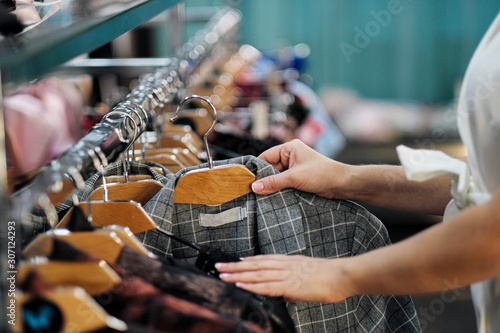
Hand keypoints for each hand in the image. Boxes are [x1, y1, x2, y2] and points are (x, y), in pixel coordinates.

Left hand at [216, 255, 351, 303]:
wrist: (342, 275)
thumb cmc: (330, 275)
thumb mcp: (309, 273)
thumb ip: (294, 281)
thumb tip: (285, 292)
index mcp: (290, 261)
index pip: (264, 259)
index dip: (248, 261)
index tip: (235, 261)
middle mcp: (285, 265)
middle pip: (255, 265)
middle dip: (235, 266)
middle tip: (219, 267)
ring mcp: (286, 274)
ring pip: (256, 273)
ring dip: (238, 274)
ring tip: (223, 275)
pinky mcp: (290, 285)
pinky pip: (267, 285)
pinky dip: (252, 284)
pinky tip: (241, 284)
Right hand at [251, 139, 349, 198]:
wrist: (342, 184)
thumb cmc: (322, 174)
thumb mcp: (295, 178)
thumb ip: (274, 182)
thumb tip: (254, 187)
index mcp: (289, 148)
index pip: (266, 157)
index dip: (257, 169)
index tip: (247, 181)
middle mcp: (290, 156)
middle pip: (270, 168)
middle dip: (264, 180)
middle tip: (253, 192)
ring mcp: (294, 168)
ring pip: (276, 178)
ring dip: (272, 186)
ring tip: (262, 197)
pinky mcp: (298, 179)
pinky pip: (283, 184)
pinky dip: (279, 190)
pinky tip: (273, 198)